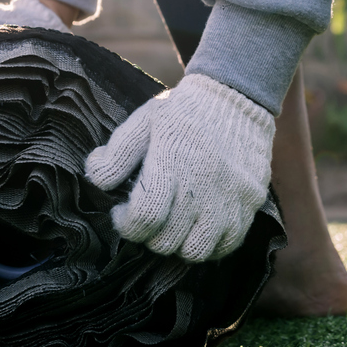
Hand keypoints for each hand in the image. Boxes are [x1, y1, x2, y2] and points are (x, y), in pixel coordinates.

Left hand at [85, 73, 274, 261]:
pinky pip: (227, 245)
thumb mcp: (144, 121)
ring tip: (173, 225)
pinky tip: (198, 225)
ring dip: (178, 244)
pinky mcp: (250, 203)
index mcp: (172, 162)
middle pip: (166, 241)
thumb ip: (117, 153)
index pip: (144, 217)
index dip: (125, 225)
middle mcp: (203, 184)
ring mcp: (230, 197)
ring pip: (196, 251)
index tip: (122, 211)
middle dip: (148, 235)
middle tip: (147, 216)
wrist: (237, 96)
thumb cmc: (184, 110)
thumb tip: (96, 180)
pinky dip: (209, 244)